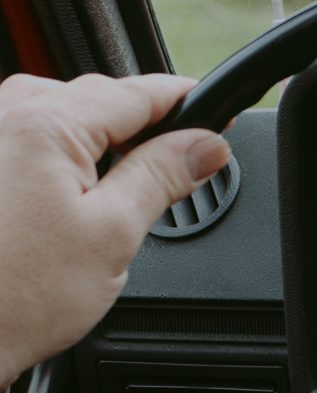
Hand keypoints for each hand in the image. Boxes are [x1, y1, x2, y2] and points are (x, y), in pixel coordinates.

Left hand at [0, 72, 230, 388]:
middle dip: (146, 127)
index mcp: (44, 123)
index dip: (187, 104)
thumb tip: (207, 146)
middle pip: (100, 100)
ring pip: (64, 116)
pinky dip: (63, 155)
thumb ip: (163, 177)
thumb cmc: (12, 298)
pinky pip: (29, 137)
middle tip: (186, 166)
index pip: (137, 94)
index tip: (218, 117)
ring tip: (124, 188)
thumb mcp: (112, 234)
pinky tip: (74, 195)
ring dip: (101, 140)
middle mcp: (4, 116)